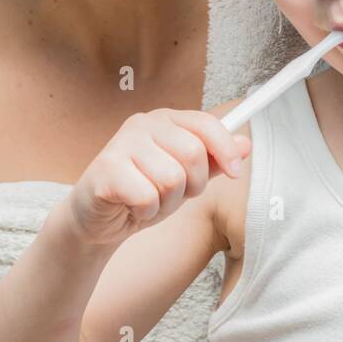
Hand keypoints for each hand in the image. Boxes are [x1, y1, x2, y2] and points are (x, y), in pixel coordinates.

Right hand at [66, 108, 251, 249]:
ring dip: (166, 203)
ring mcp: (121, 144)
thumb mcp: (185, 179)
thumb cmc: (141, 194)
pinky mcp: (106, 169)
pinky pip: (147, 197)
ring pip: (172, 179)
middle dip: (192, 186)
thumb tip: (246, 145)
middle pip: (193, 154)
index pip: (206, 124)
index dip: (226, 149)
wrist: (96, 220)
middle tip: (173, 195)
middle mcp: (142, 124)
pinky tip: (132, 208)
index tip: (236, 172)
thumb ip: (213, 162)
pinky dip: (146, 212)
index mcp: (164, 120)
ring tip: (149, 201)